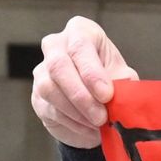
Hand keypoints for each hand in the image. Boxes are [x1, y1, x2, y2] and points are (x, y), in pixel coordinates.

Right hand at [31, 15, 135, 148]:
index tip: (107, 95)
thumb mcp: (123, 76)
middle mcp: (56, 45)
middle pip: (59, 66)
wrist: (97, 99)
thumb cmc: (111, 78)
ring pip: (49, 89)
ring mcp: (42, 70)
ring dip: (76, 112)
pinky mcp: (36, 95)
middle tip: (101, 117)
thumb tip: (124, 99)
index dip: (92, 72)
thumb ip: (123, 84)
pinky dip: (72, 123)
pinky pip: (50, 109)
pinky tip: (89, 129)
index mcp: (80, 31)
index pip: (80, 46)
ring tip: (98, 124)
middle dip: (82, 95)